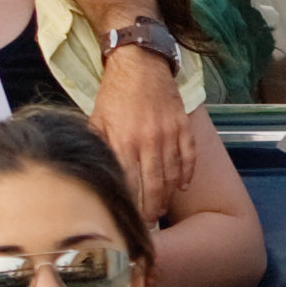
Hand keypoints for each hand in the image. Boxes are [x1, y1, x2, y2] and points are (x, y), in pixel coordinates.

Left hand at [92, 41, 193, 213]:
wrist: (139, 63)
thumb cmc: (114, 94)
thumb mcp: (97, 120)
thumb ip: (99, 148)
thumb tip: (96, 175)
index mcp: (122, 141)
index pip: (128, 183)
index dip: (130, 205)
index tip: (128, 219)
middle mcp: (147, 140)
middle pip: (153, 186)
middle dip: (151, 209)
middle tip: (149, 223)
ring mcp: (168, 133)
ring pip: (172, 175)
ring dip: (168, 196)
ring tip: (162, 209)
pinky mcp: (182, 126)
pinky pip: (189, 156)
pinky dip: (187, 174)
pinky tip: (182, 186)